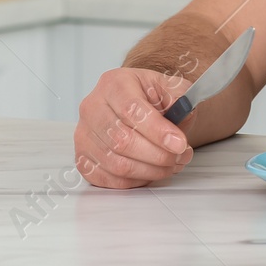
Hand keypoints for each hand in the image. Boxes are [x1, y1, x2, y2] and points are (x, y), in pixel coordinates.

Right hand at [74, 67, 194, 188]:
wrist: (134, 103)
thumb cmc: (150, 96)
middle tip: (180, 157)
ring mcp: (83, 134)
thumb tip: (183, 111)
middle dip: (158, 155)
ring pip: (116, 164)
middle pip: (122, 140)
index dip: (157, 131)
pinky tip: (150, 172)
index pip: (131, 110)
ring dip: (150, 170)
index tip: (179, 144)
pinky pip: (107, 179)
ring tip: (171, 165)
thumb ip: (179, 97)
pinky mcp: (82, 158)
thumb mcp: (169, 86)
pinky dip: (134, 181)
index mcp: (114, 84)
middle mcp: (92, 107)